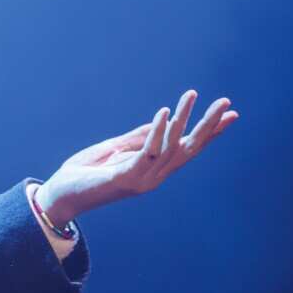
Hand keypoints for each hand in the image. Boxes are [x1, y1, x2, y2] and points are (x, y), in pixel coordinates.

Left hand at [34, 90, 237, 224]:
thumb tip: (164, 120)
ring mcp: (141, 179)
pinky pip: (146, 152)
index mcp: (152, 169)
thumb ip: (138, 138)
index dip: (211, 132)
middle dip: (209, 125)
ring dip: (182, 119)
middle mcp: (153, 176)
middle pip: (188, 148)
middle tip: (226, 102)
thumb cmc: (85, 174)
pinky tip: (164, 112)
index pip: (188, 148)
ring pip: (170, 146)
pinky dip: (156, 131)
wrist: (60, 197)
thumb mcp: (114, 149)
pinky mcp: (125, 177)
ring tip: (191, 96)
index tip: (232, 114)